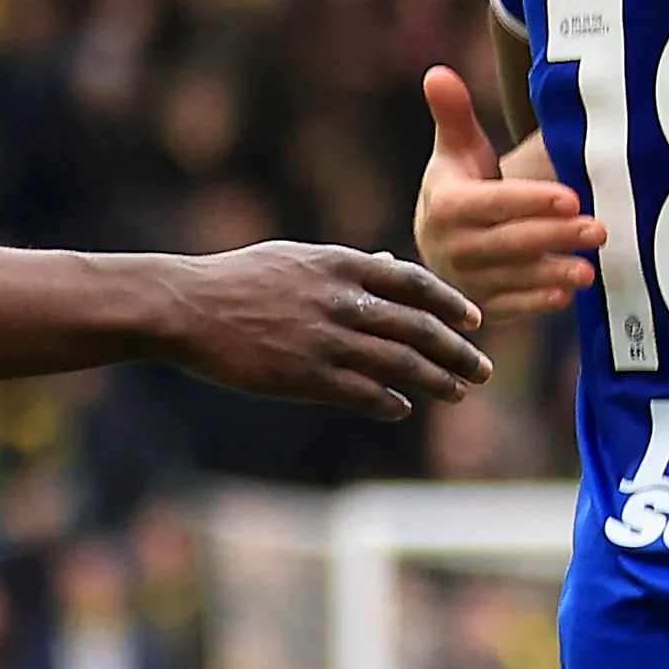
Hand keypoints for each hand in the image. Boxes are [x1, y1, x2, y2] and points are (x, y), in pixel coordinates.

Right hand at [149, 246, 488, 416]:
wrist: (186, 308)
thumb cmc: (236, 279)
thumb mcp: (295, 258)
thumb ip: (346, 264)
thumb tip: (388, 263)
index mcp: (341, 265)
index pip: (414, 283)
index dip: (450, 303)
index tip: (474, 320)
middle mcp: (342, 301)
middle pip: (418, 327)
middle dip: (457, 351)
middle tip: (482, 370)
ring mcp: (326, 340)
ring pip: (399, 363)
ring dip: (435, 381)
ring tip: (457, 393)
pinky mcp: (305, 376)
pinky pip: (363, 392)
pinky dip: (389, 402)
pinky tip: (402, 409)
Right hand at [415, 69, 599, 321]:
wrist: (441, 237)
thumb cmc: (460, 183)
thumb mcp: (456, 149)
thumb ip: (453, 114)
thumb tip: (437, 73)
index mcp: (445, 206)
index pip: (493, 203)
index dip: (531, 201)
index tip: (572, 196)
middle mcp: (450, 247)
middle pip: (509, 242)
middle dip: (556, 237)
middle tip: (601, 229)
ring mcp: (466, 280)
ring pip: (514, 278)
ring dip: (553, 274)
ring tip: (590, 269)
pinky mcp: (482, 305)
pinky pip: (512, 306)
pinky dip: (538, 302)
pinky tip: (568, 293)